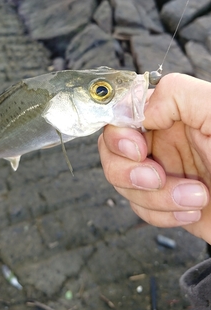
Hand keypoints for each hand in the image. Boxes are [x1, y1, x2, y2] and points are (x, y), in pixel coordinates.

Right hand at [98, 73, 210, 243]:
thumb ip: (176, 95)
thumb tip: (139, 110)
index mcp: (172, 113)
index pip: (123, 112)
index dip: (119, 131)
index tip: (136, 148)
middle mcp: (163, 140)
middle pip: (112, 148)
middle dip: (128, 169)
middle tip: (156, 177)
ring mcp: (162, 172)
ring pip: (123, 182)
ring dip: (156, 198)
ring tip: (196, 197)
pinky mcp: (166, 203)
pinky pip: (141, 208)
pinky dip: (164, 215)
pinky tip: (194, 209)